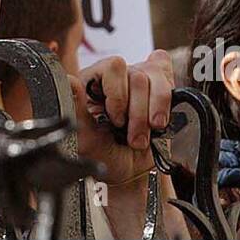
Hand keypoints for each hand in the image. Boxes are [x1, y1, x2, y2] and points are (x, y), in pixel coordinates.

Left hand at [72, 50, 173, 185]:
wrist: (129, 172)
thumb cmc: (104, 154)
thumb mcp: (86, 139)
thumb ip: (76, 108)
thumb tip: (70, 80)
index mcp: (93, 82)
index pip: (113, 67)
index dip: (119, 95)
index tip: (117, 120)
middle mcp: (118, 77)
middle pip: (137, 75)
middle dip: (138, 113)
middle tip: (133, 138)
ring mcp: (140, 79)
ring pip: (156, 79)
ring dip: (153, 113)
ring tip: (146, 135)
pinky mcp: (160, 87)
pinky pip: (168, 77)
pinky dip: (167, 101)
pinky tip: (159, 118)